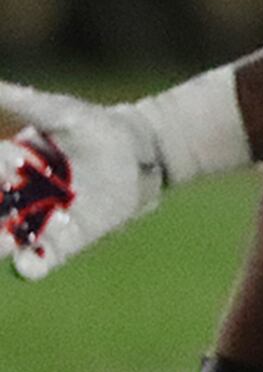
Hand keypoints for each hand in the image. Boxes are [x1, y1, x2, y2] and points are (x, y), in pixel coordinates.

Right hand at [2, 76, 238, 280]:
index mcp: (8, 169)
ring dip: (1, 247)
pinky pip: (46, 257)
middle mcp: (18, 200)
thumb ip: (20, 102)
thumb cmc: (93, 125)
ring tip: (0, 251)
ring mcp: (41, 222)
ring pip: (10, 240)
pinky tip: (28, 268)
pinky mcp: (69, 240)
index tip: (9, 164)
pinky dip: (35, 264)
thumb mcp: (56, 111)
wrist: (139, 149)